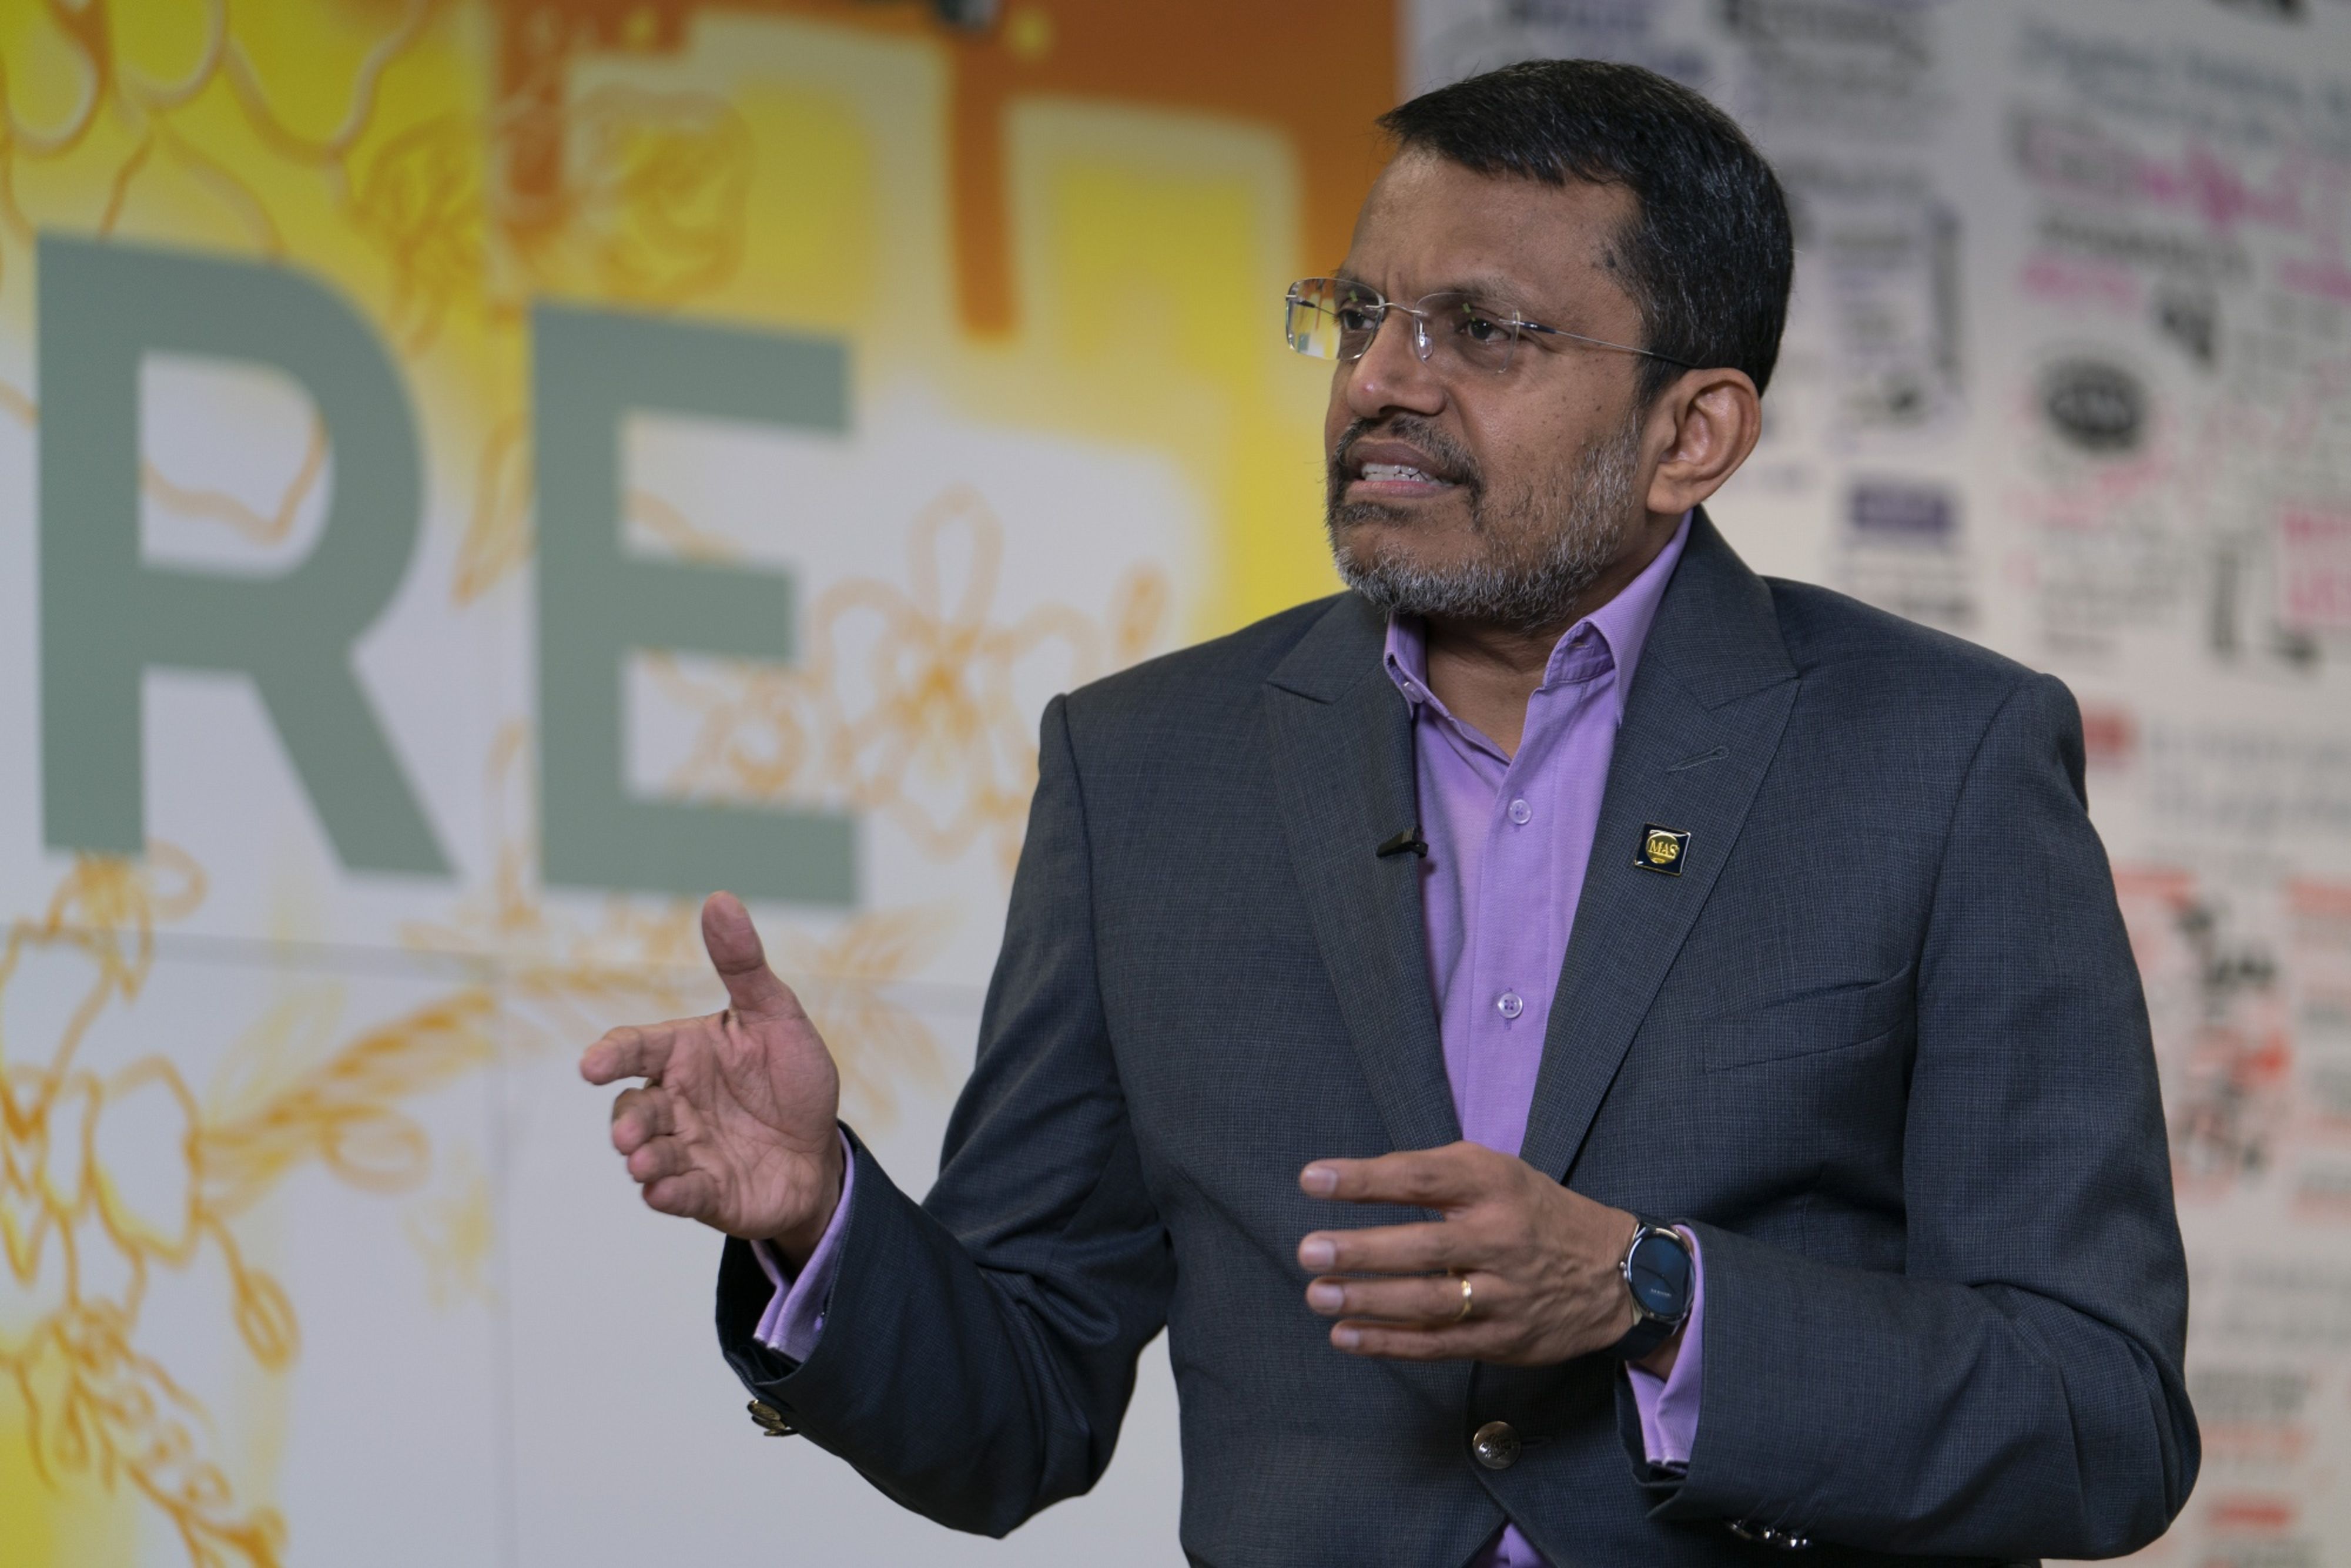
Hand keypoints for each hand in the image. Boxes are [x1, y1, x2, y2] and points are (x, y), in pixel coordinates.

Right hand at [580, 891, 845, 1262]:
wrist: (821, 1151)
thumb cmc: (793, 1078)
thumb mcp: (777, 1016)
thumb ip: (744, 965)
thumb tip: (719, 899)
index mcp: (685, 1054)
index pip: (635, 1048)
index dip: (610, 1055)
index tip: (591, 1066)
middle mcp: (675, 1102)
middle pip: (634, 1108)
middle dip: (627, 1122)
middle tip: (627, 1134)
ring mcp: (685, 1150)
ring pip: (649, 1154)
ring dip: (643, 1159)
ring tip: (642, 1163)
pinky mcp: (703, 1193)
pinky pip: (677, 1194)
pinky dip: (666, 1194)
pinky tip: (662, 1192)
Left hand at [1296, 1141, 1677, 1372]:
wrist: (1616, 1273)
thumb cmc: (1533, 1212)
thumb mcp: (1495, 1172)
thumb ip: (1432, 1175)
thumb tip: (1354, 1183)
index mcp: (1494, 1185)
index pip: (1421, 1178)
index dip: (1364, 1179)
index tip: (1312, 1179)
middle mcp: (1501, 1237)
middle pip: (1425, 1246)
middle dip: (1362, 1251)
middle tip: (1310, 1252)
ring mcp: (1505, 1293)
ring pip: (1430, 1302)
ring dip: (1369, 1301)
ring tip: (1318, 1295)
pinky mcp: (1504, 1339)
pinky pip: (1439, 1343)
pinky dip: (1389, 1342)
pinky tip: (1346, 1336)